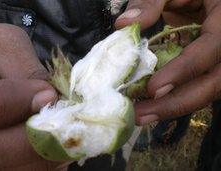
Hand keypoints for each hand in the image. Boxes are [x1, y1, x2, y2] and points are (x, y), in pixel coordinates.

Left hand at [115, 0, 220, 124]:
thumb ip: (151, 2)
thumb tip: (123, 24)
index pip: (212, 47)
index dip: (185, 69)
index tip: (154, 88)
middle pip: (215, 81)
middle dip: (178, 102)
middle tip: (141, 114)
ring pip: (209, 90)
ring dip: (174, 106)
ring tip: (142, 115)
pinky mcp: (212, 66)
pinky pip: (199, 86)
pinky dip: (176, 98)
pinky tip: (152, 106)